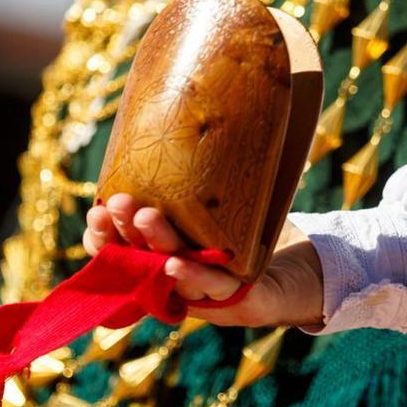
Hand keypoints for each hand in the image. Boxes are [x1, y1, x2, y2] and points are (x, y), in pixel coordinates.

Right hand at [83, 193, 323, 326]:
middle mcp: (183, 281)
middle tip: (113, 204)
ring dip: (154, 247)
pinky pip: (215, 290)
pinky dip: (194, 278)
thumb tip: (195, 102)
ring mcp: (210, 296)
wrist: (312, 269)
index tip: (94, 210)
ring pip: (173, 275)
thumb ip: (207, 169)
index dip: (104, 238)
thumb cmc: (260, 231)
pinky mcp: (244, 304)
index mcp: (169, 256)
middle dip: (124, 233)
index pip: (124, 253)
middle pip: (143, 262)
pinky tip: (174, 265)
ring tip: (144, 218)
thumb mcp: (228, 197)